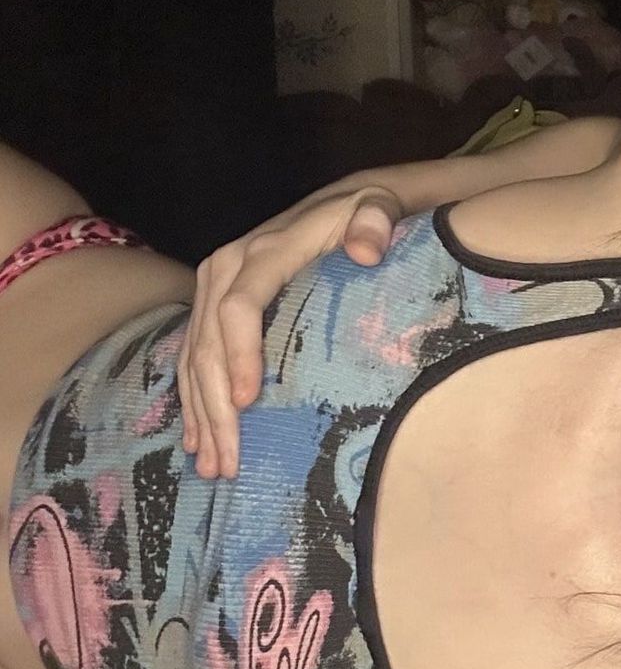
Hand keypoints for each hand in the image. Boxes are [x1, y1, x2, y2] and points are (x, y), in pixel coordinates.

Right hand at [179, 185, 400, 478]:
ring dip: (201, 415)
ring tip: (212, 465)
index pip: (241, 308)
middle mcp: (225, 269)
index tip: (250, 403)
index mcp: (262, 252)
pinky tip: (199, 439)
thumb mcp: (379, 208)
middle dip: (216, 407)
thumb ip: (375, 224)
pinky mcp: (212, 306)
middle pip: (209, 345)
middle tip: (229, 461)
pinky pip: (193, 358)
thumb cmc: (366, 216)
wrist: (342, 204)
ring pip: (194, 359)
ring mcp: (213, 289)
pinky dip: (194, 400)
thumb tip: (367, 250)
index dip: (241, 355)